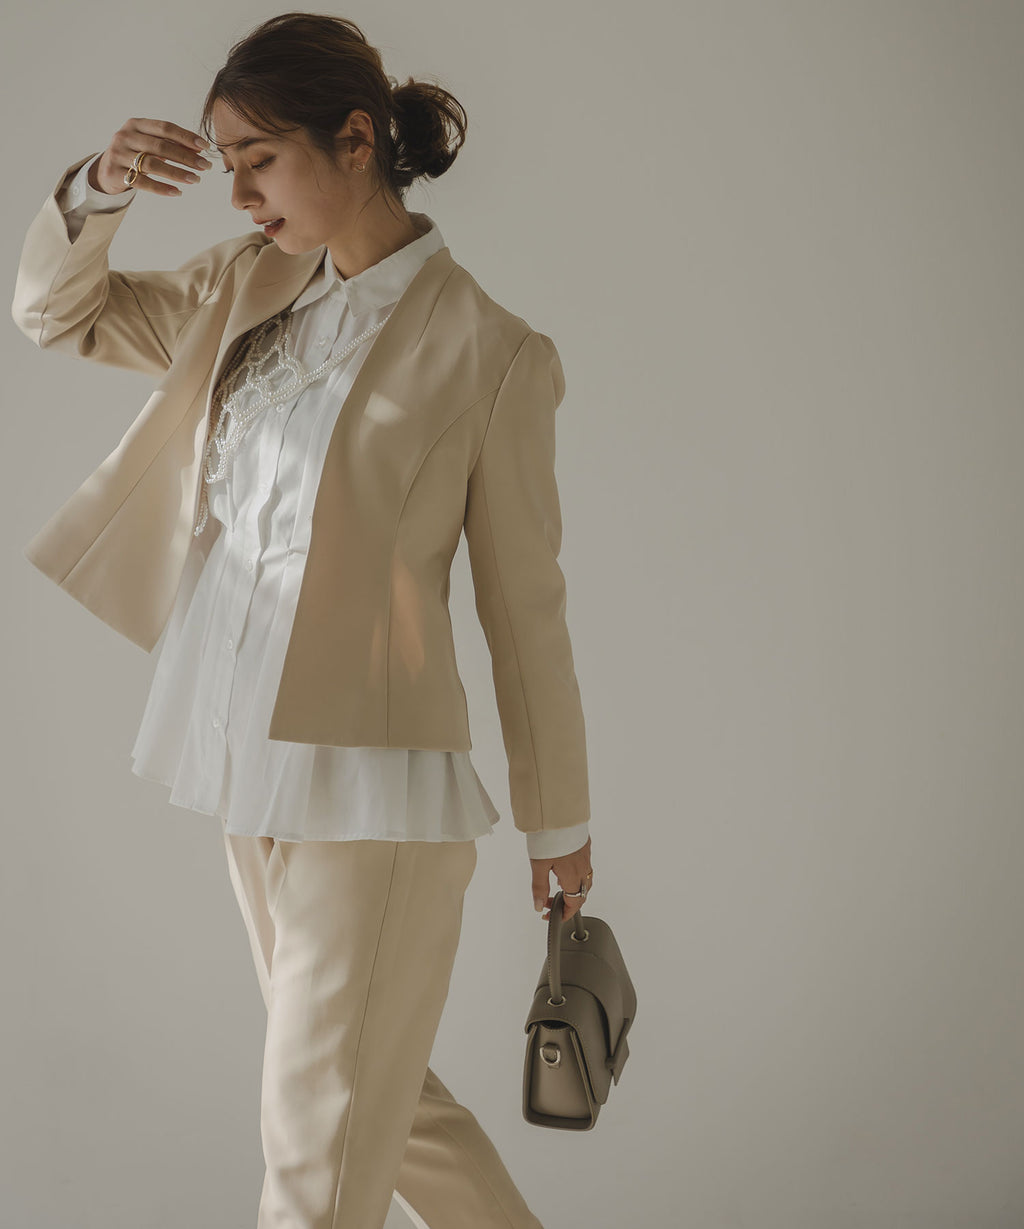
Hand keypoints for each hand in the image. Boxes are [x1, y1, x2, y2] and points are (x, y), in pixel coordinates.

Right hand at [89, 117, 213, 196]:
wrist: (106, 169)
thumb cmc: (134, 154)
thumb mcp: (149, 144)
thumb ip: (171, 144)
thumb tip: (199, 149)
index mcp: (136, 124)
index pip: (165, 128)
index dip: (186, 137)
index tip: (205, 147)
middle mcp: (125, 136)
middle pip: (161, 146)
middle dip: (186, 157)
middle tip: (205, 166)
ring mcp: (119, 154)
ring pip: (153, 164)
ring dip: (177, 173)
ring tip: (195, 179)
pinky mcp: (116, 173)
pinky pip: (143, 182)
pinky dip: (162, 188)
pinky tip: (177, 192)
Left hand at [530, 837, 593, 921]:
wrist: (558, 813)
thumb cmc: (549, 836)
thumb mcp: (538, 864)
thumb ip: (539, 887)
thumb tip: (538, 905)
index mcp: (572, 876)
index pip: (574, 903)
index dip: (564, 914)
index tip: (554, 917)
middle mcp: (582, 868)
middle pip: (581, 894)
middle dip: (568, 903)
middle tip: (551, 904)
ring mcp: (585, 856)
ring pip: (585, 880)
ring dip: (573, 889)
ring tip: (556, 888)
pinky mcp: (585, 846)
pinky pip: (584, 867)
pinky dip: (575, 875)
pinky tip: (563, 869)